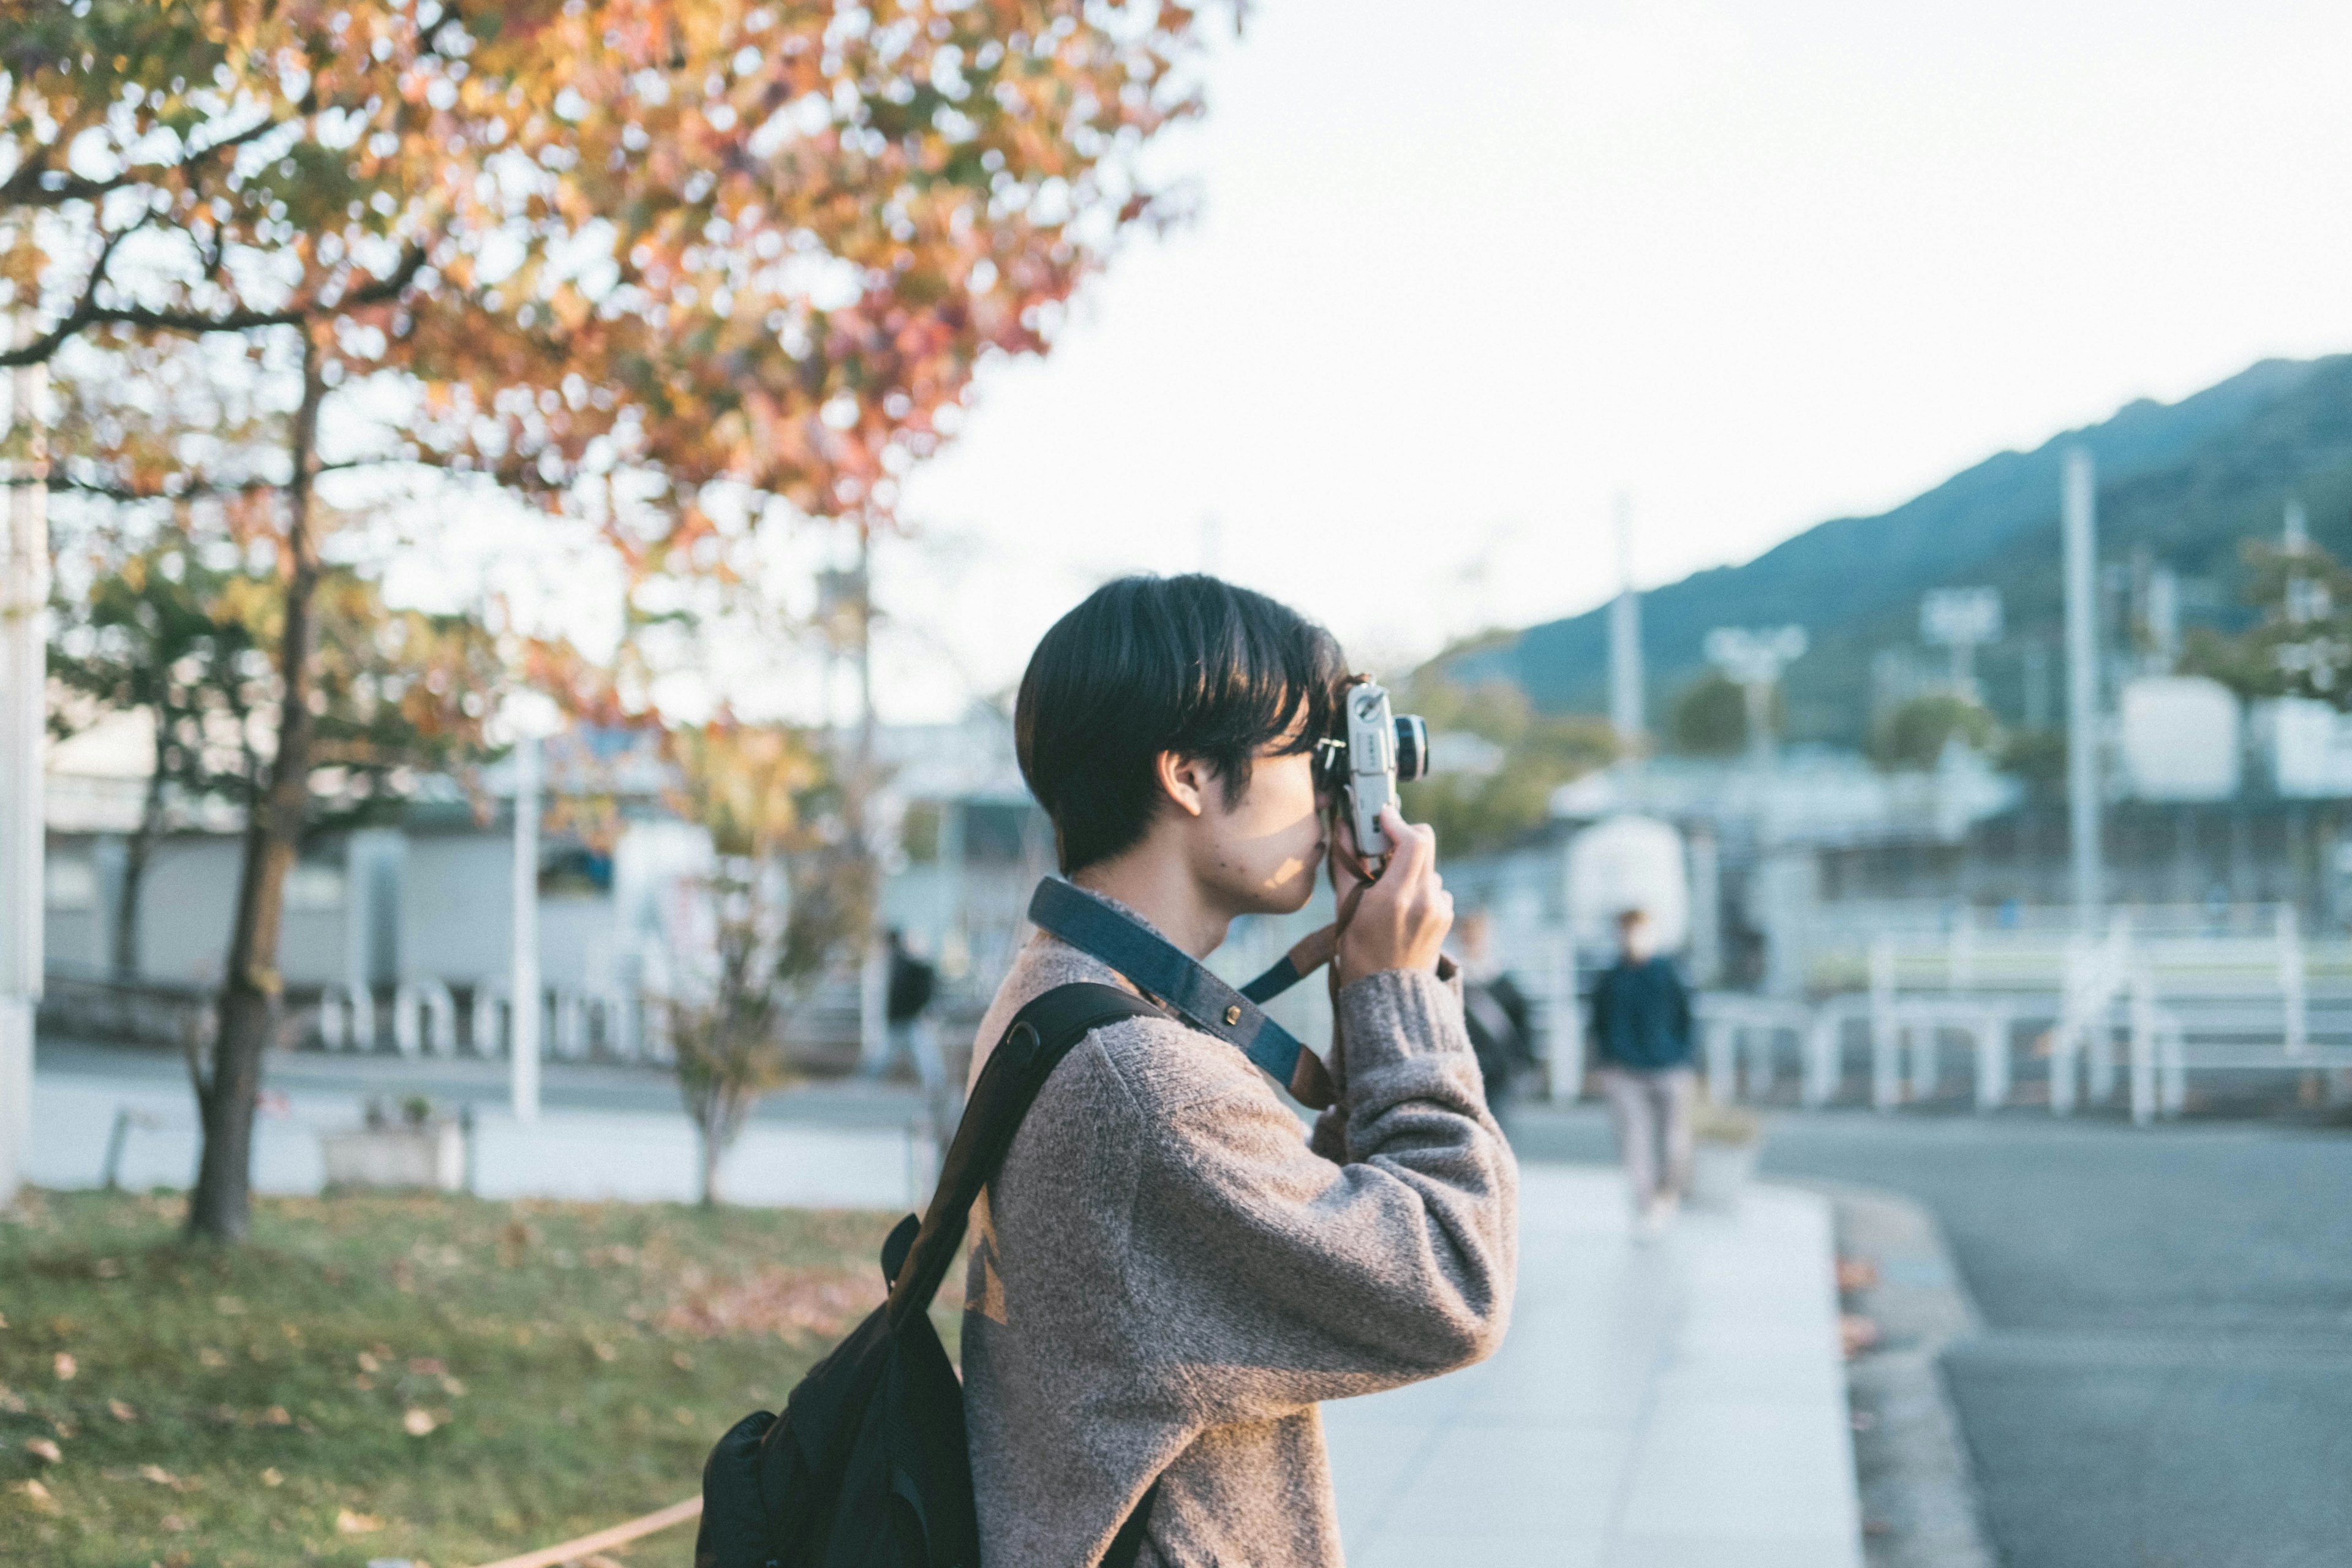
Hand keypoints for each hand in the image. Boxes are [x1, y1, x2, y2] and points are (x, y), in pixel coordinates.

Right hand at [1335, 803, 1451, 984]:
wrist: (1387, 994)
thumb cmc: (1359, 952)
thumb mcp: (1345, 907)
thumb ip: (1346, 864)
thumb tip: (1343, 829)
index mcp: (1397, 897)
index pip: (1414, 841)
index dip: (1398, 822)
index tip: (1383, 816)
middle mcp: (1425, 900)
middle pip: (1425, 846)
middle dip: (1402, 839)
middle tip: (1382, 846)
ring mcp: (1440, 909)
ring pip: (1428, 868)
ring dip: (1410, 868)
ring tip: (1388, 889)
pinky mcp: (1446, 917)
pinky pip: (1435, 888)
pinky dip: (1419, 888)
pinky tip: (1403, 908)